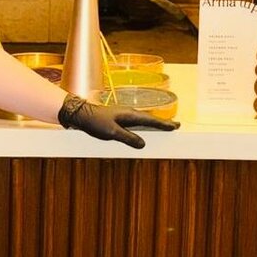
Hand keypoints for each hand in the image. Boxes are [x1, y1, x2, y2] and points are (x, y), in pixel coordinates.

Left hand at [57, 94, 179, 148]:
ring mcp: (124, 115)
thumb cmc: (95, 122)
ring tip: (164, 127)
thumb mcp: (112, 133)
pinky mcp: (119, 119)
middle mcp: (129, 113)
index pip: (151, 120)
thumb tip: (143, 144)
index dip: (164, 124)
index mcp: (130, 115)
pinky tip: (145, 130)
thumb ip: (128, 138)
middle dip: (163, 123)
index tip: (175, 126)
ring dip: (154, 124)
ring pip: (143, 121)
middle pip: (150, 119)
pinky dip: (144, 126)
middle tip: (175, 126)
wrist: (81, 114)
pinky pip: (136, 123)